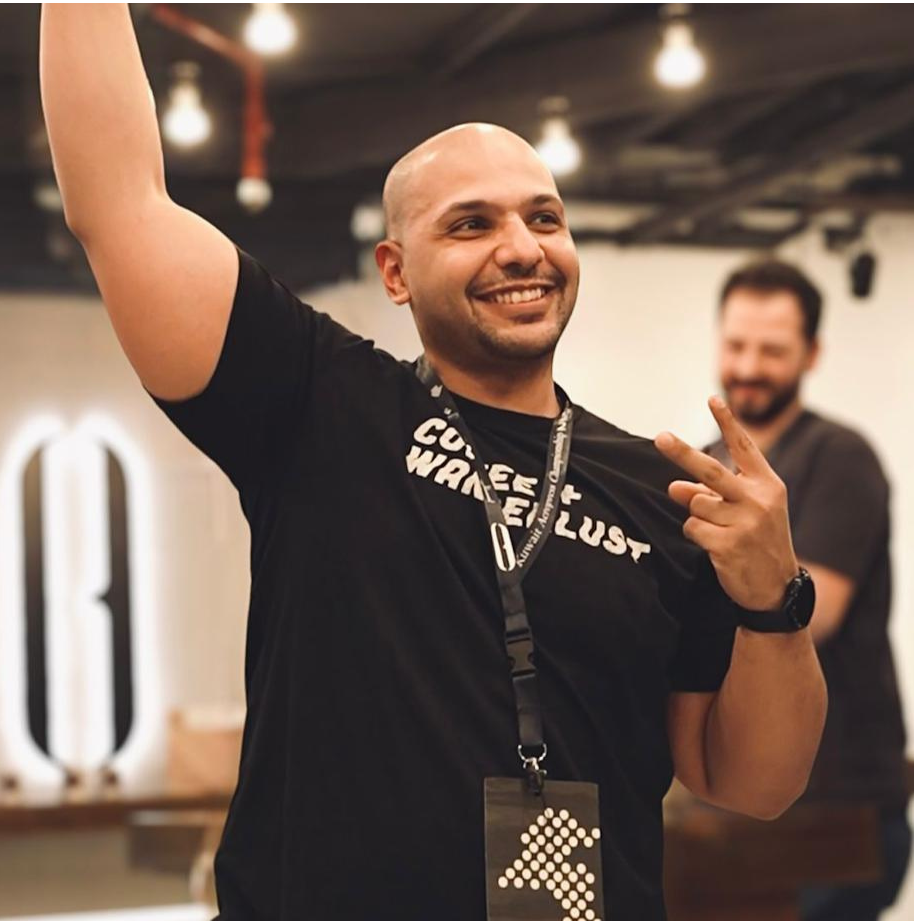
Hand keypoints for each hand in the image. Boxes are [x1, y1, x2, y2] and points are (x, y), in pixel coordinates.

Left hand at [654, 396, 798, 610]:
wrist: (775, 588)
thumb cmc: (757, 540)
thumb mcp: (745, 511)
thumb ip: (711, 492)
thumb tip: (674, 486)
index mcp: (767, 484)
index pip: (744, 447)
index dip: (727, 422)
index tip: (713, 399)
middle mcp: (758, 500)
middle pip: (710, 471)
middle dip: (682, 453)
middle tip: (660, 438)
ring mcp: (744, 523)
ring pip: (695, 505)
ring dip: (697, 515)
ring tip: (719, 530)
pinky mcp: (729, 545)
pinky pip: (692, 528)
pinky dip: (696, 534)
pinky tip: (716, 546)